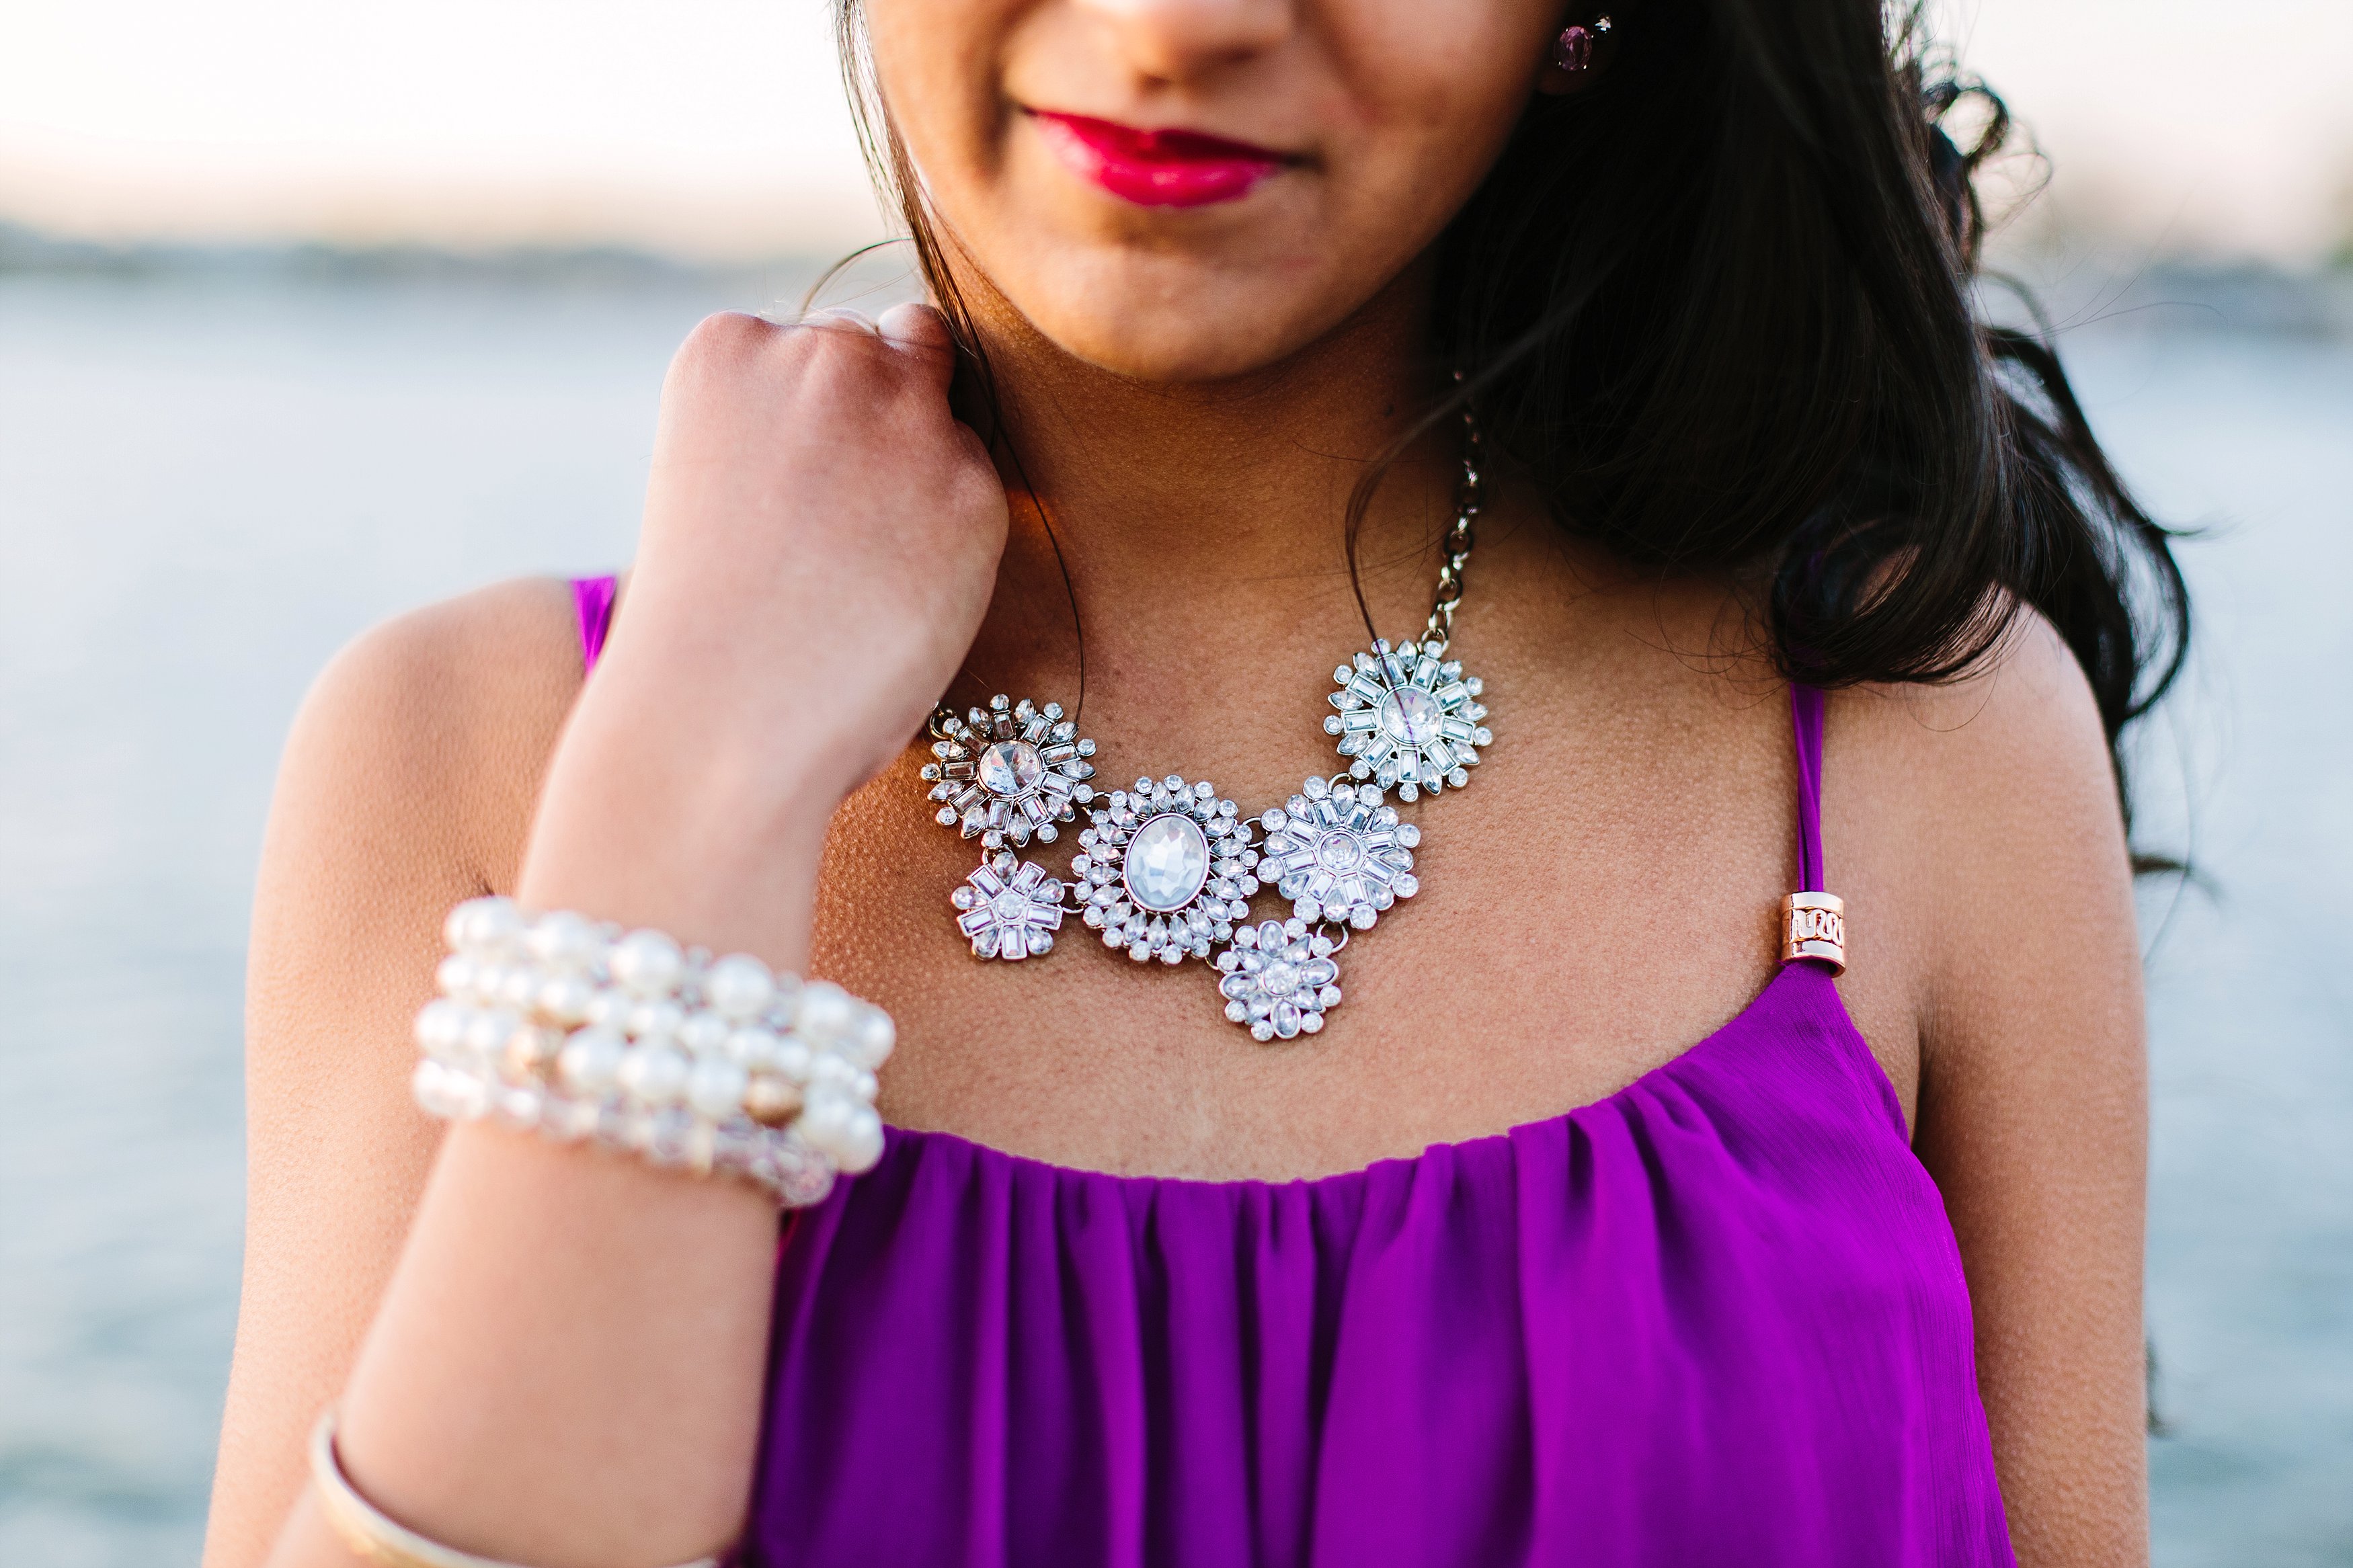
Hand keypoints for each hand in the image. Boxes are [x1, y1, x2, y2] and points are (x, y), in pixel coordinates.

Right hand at [519, 304, 1008, 953]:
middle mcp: (826, 355)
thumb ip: (790, 417)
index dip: (825, 417)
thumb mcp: (722, 472)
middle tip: (853, 517)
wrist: (718, 721)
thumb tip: (886, 402)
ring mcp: (905, 416)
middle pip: (901, 343)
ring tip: (873, 557)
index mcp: (733, 344)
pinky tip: (903, 592)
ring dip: (932, 462)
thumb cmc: (710, 623)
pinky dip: (959, 534)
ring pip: (951, 406)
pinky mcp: (973, 488)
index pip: (823, 339)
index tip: (796, 489)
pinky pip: (983, 487)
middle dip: (891, 411)